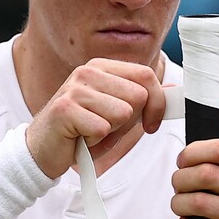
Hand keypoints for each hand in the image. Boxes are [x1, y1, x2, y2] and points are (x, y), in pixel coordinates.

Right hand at [26, 58, 165, 178]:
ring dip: (110, 132)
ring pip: (122, 113)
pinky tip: (79, 138)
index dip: (157, 103)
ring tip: (90, 132)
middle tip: (106, 128)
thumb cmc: (82, 132)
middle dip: (129, 122)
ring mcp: (75, 88)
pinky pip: (102, 129)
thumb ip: (143, 102)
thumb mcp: (117, 114)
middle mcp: (88, 72)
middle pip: (138, 95)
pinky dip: (94, 142)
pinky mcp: (65, 108)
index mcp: (102, 68)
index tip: (151, 124)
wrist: (43, 150)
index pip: (146, 75)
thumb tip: (176, 92)